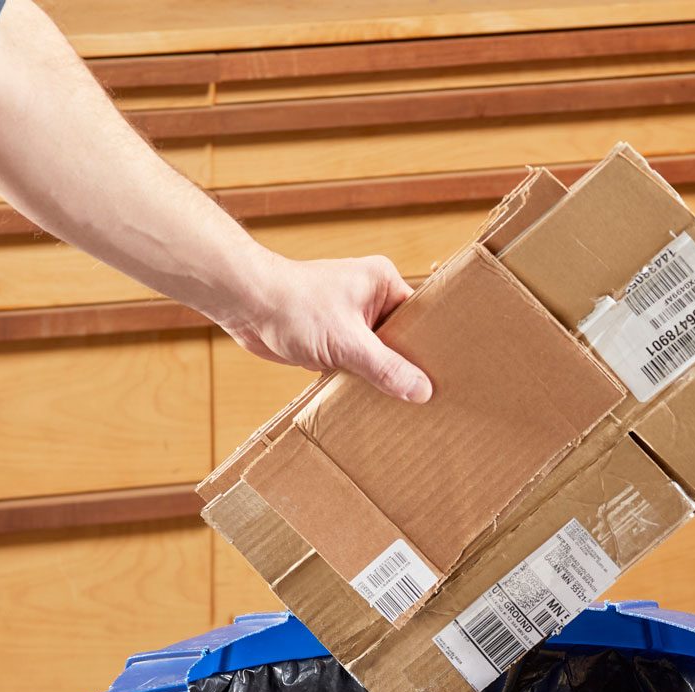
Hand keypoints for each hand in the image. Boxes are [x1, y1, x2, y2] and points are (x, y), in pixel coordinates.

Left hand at [218, 250, 432, 403]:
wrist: (246, 305)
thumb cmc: (293, 307)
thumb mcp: (347, 342)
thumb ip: (385, 368)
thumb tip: (422, 391)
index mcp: (383, 283)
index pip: (421, 319)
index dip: (432, 347)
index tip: (448, 375)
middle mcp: (371, 298)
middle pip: (403, 340)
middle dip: (408, 367)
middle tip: (430, 398)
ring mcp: (352, 320)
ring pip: (380, 355)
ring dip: (383, 378)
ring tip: (405, 405)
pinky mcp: (334, 339)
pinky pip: (359, 364)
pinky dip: (362, 381)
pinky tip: (372, 402)